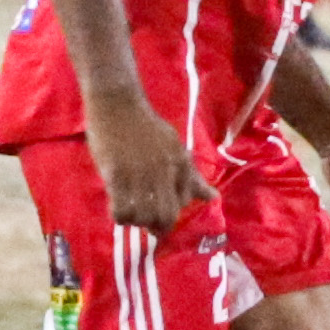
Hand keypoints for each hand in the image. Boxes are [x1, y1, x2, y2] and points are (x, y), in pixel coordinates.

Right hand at [87, 96, 204, 235]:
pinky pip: (122, 210)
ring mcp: (140, 174)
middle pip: (167, 216)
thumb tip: (213, 197)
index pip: (185, 202)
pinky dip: (120, 217)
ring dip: (137, 222)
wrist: (118, 103)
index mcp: (181, 163)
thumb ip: (191, 175)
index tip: (160, 212)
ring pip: (144, 217)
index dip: (172, 211)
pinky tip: (117, 209)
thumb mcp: (174, 147)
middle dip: (158, 226)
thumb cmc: (145, 126)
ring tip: (130, 215)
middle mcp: (164, 171)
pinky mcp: (117, 175)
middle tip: (148, 225)